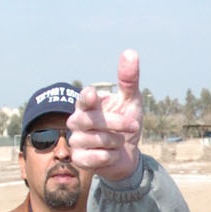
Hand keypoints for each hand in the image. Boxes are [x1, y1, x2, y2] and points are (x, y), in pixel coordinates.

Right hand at [68, 49, 143, 180]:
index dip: (87, 98)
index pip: (83, 99)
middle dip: (116, 123)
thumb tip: (130, 52)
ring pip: (96, 140)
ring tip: (120, 141)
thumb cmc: (126, 124)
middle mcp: (77, 121)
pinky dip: (109, 156)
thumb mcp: (131, 101)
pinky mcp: (79, 159)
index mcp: (88, 105)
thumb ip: (128, 80)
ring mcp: (76, 140)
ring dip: (116, 141)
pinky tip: (112, 154)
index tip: (92, 95)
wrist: (126, 156)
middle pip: (91, 121)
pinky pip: (95, 158)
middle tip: (134, 125)